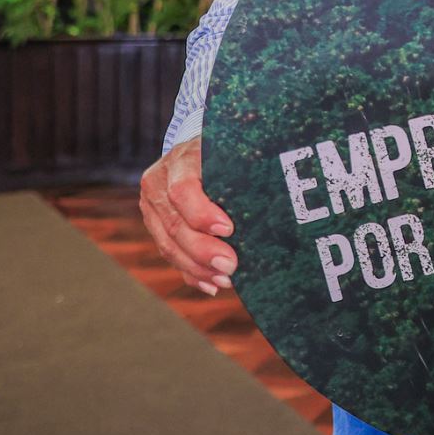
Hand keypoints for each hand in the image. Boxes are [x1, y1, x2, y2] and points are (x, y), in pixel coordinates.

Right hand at [139, 136, 236, 295]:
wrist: (198, 150)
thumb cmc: (227, 150)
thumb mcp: (232, 150)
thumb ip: (244, 166)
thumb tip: (281, 191)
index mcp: (180, 160)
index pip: (183, 190)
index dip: (202, 213)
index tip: (229, 229)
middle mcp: (159, 182)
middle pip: (176, 224)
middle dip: (204, 250)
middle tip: (231, 266)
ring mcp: (152, 206)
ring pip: (169, 245)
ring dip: (198, 267)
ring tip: (225, 279)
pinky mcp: (155, 225)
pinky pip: (170, 253)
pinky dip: (191, 272)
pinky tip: (211, 284)